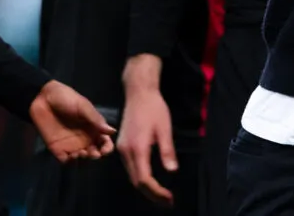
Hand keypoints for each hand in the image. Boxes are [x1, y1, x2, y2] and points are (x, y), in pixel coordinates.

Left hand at [30, 80, 115, 162]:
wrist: (44, 99)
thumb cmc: (67, 99)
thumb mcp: (83, 107)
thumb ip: (96, 120)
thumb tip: (113, 131)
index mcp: (93, 128)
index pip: (104, 142)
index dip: (107, 148)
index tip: (104, 150)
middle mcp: (84, 138)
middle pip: (95, 153)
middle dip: (95, 156)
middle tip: (92, 153)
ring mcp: (71, 145)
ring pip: (82, 159)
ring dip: (84, 160)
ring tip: (81, 153)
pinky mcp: (58, 149)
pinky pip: (66, 161)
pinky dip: (70, 162)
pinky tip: (71, 156)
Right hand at [118, 61, 177, 206]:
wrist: (138, 93)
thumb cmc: (154, 108)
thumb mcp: (165, 128)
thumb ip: (167, 150)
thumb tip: (172, 170)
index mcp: (137, 149)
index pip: (144, 179)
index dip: (156, 192)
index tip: (170, 198)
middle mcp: (125, 152)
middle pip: (136, 182)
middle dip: (152, 194)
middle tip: (167, 201)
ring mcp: (121, 149)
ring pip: (132, 176)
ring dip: (145, 188)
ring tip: (161, 194)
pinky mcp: (122, 146)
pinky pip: (130, 168)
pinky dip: (140, 178)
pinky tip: (151, 180)